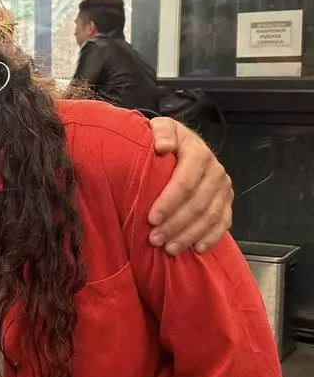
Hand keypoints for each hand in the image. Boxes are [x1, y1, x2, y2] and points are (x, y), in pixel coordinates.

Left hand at [145, 117, 232, 254]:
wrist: (183, 145)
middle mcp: (216, 171)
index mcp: (199, 153)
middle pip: (198, 203)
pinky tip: (196, 249)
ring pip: (211, 217)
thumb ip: (161, 132)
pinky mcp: (227, 201)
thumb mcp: (161, 127)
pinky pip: (224, 223)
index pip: (186, 181)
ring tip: (168, 248)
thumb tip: (162, 146)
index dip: (169, 202)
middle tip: (154, 239)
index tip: (150, 218)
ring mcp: (224, 188)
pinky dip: (211, 238)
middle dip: (175, 224)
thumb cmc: (165, 139)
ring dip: (189, 235)